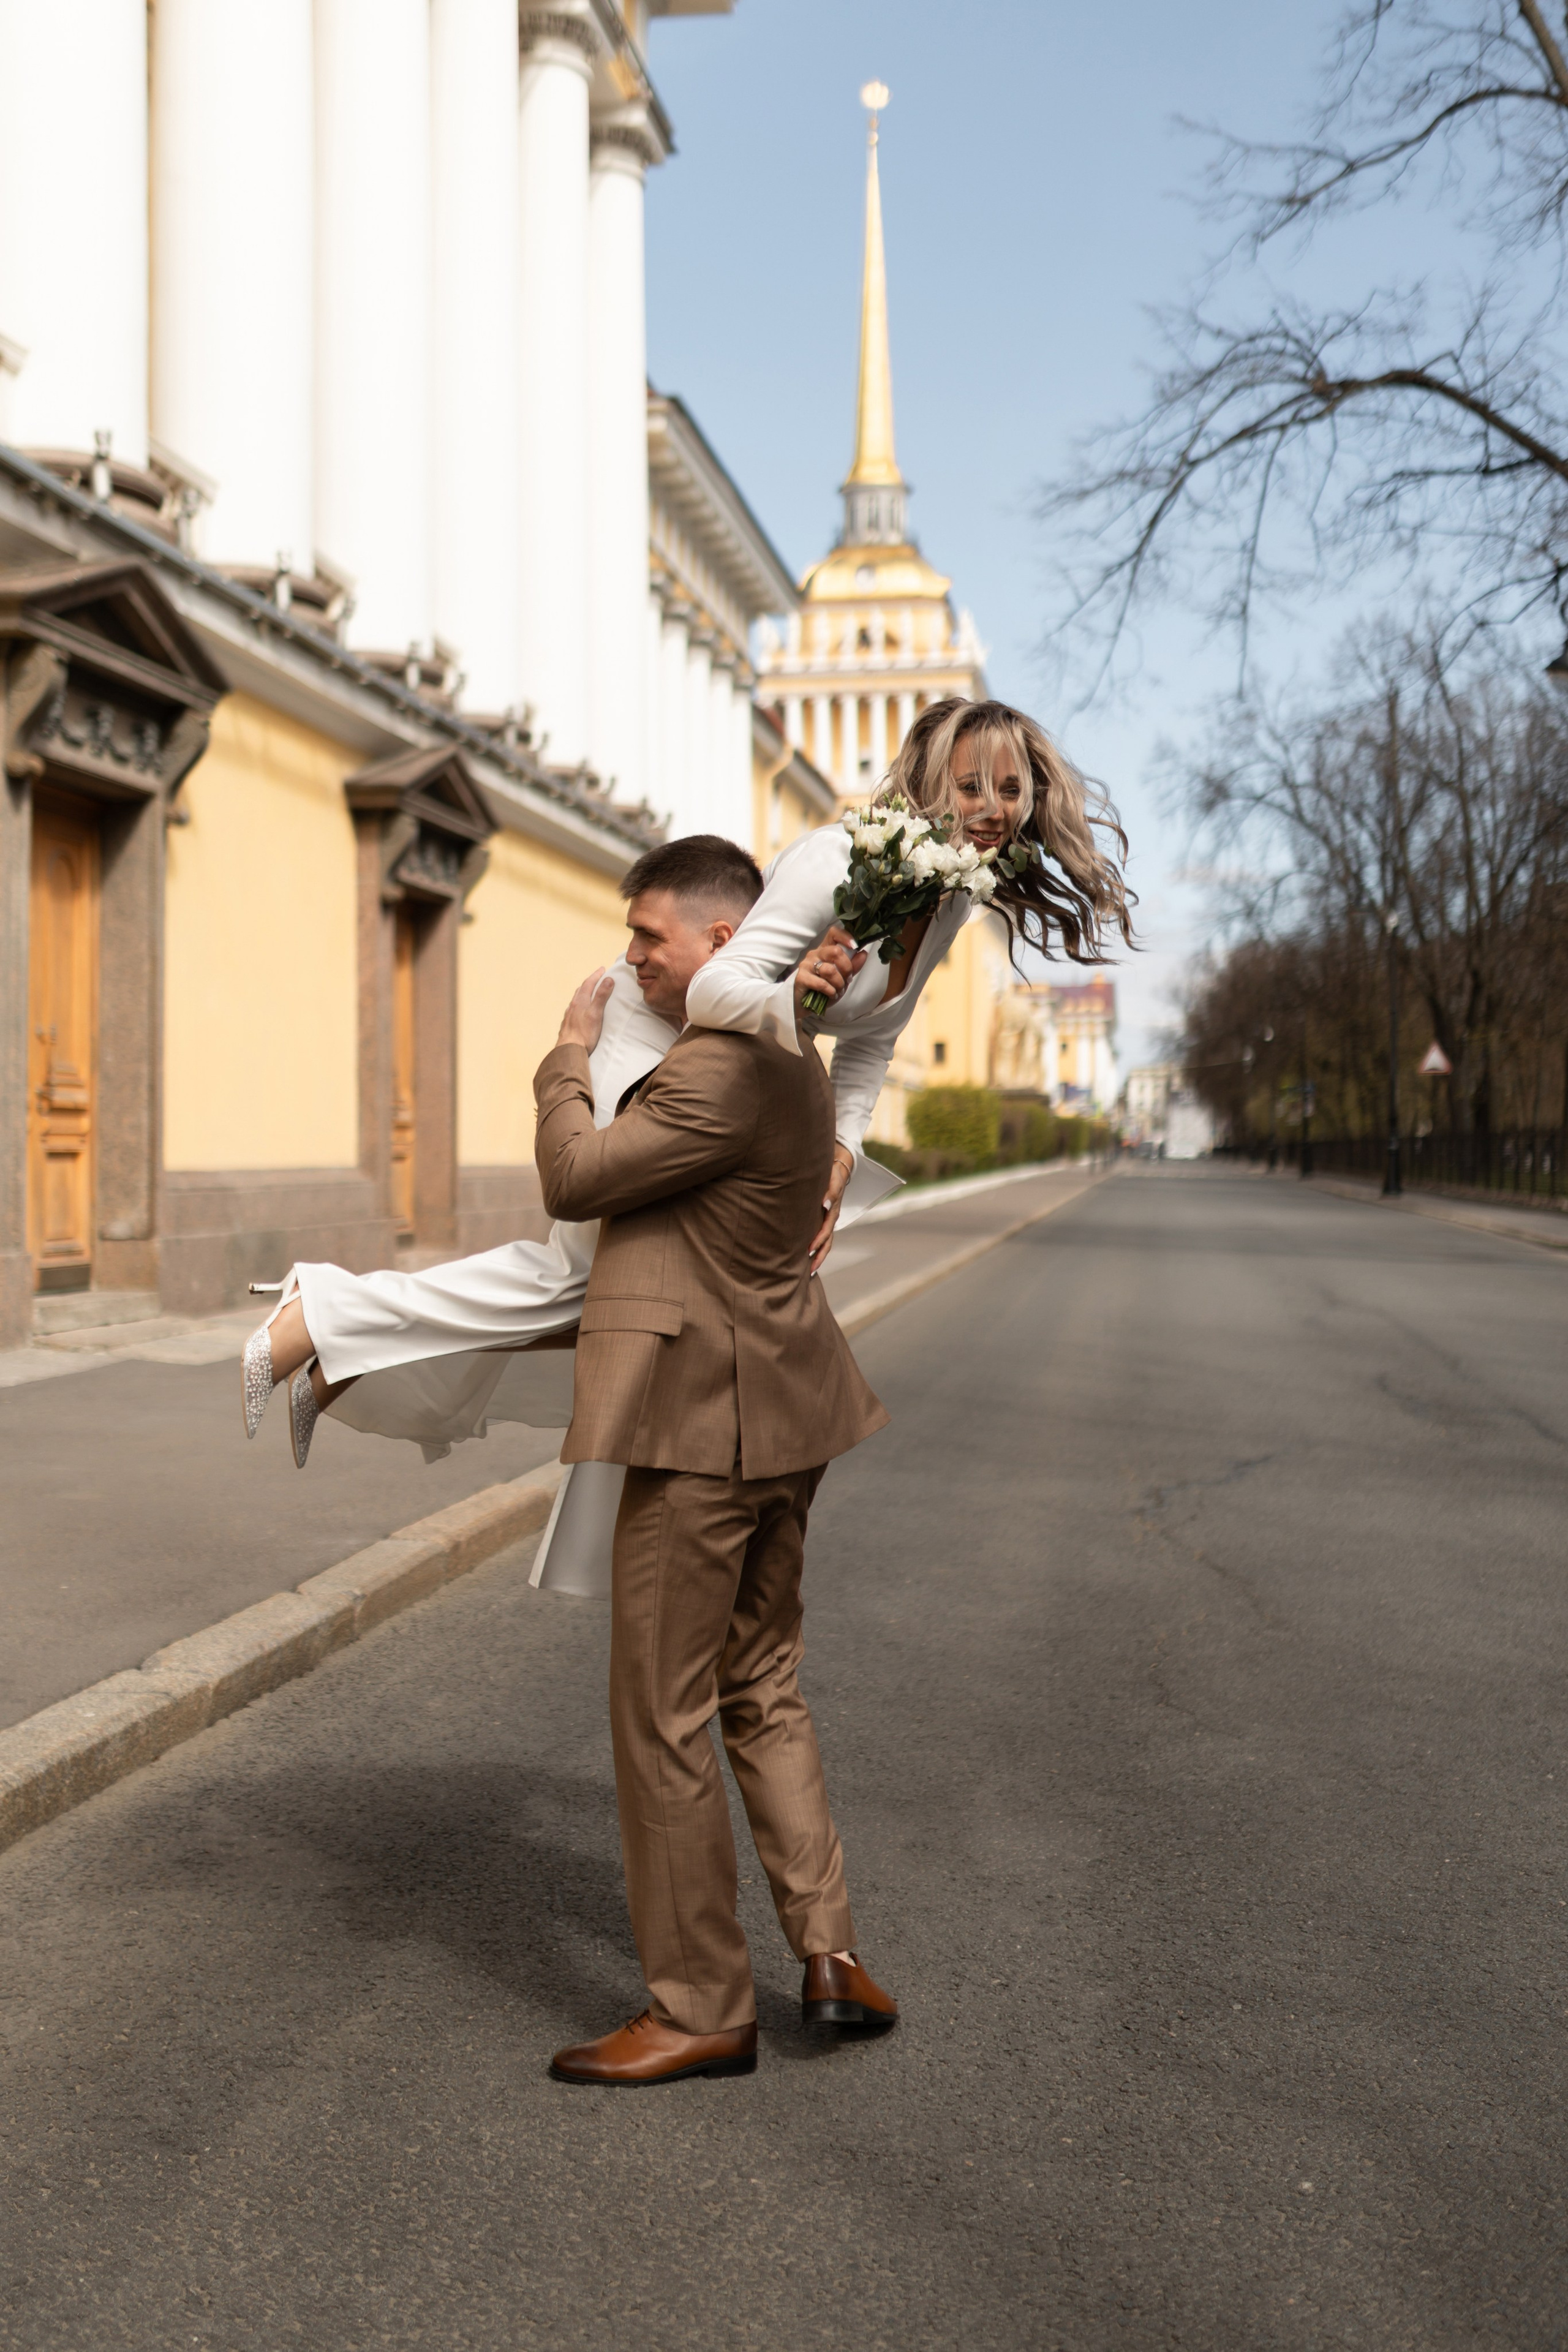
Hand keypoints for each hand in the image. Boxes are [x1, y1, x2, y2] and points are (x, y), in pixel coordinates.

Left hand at [557, 967, 614, 1054]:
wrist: (569, 1051)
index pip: (588, 984)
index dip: (596, 975)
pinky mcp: (567, 1025)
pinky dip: (578, 1005)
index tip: (602, 969)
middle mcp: (572, 1006)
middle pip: (581, 990)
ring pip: (576, 1000)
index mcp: (580, 1002)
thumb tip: (608, 979)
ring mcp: (569, 1016)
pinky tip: (579, 1011)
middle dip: (589, 982)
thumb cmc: (584, 1034)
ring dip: (583, 993)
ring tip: (588, 992)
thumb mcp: (596, 1013)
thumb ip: (601, 996)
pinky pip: (573, 1010)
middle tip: (596, 978)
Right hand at [794, 925, 865, 1022]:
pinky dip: (831, 991)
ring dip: (839, 983)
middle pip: (835, 951)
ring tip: (838, 990)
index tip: (854, 946)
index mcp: (825, 950)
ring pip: (830, 970)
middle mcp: (815, 954)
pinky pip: (821, 983)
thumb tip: (863, 954)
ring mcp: (806, 965)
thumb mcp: (842, 978)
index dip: (845, 937)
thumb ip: (852, 966)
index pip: (833, 933)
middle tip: (847, 980)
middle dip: (847, 968)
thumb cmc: (823, 989)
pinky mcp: (801, 978)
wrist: (805, 1005)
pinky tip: (831, 995)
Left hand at [808, 1145, 854, 1275]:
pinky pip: (821, 1236)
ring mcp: (828, 1219)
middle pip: (827, 1242)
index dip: (818, 1241)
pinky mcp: (823, 1218)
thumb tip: (825, 1205)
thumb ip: (830, 1190)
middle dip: (819, 1257)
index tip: (808, 1251)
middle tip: (809, 1272)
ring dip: (817, 1256)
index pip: (826, 1230)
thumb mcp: (833, 1178)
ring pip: (825, 1242)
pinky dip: (815, 1247)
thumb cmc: (833, 1171)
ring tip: (808, 1272)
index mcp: (833, 1210)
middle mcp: (831, 1217)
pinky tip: (805, 1257)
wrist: (838, 1166)